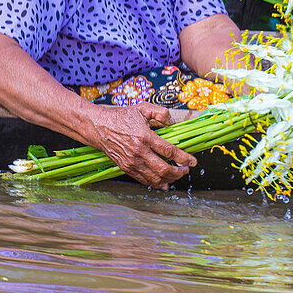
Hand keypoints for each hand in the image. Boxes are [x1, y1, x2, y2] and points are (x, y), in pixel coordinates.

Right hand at [83, 102, 197, 189]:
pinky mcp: (126, 168)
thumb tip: (172, 122)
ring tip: (177, 174)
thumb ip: (160, 113)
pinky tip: (164, 183)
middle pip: (164, 169)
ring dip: (170, 179)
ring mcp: (132, 162)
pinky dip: (156, 184)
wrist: (99, 127)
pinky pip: (144, 180)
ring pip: (155, 178)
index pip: (169, 151)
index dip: (184, 158)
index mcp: (145, 137)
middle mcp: (139, 152)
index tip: (193, 161)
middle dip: (179, 171)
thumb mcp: (141, 108)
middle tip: (186, 169)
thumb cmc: (120, 117)